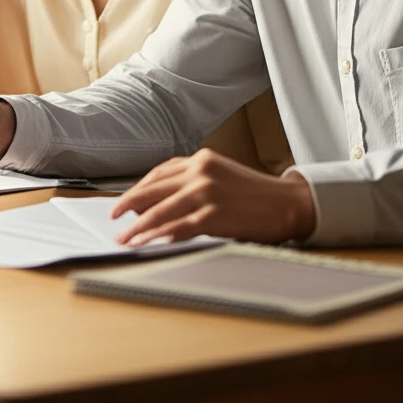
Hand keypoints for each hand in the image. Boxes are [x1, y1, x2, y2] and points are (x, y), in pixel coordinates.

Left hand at [111, 149, 315, 245]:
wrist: (289, 203)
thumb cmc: (255, 194)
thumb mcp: (221, 176)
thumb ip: (192, 182)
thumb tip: (158, 203)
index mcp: (201, 159)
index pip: (158, 174)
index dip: (137, 190)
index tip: (123, 202)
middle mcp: (201, 171)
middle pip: (152, 190)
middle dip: (128, 206)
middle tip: (113, 219)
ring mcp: (207, 192)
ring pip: (160, 211)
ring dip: (138, 227)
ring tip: (125, 238)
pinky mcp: (214, 215)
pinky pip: (178, 227)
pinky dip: (159, 236)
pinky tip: (147, 243)